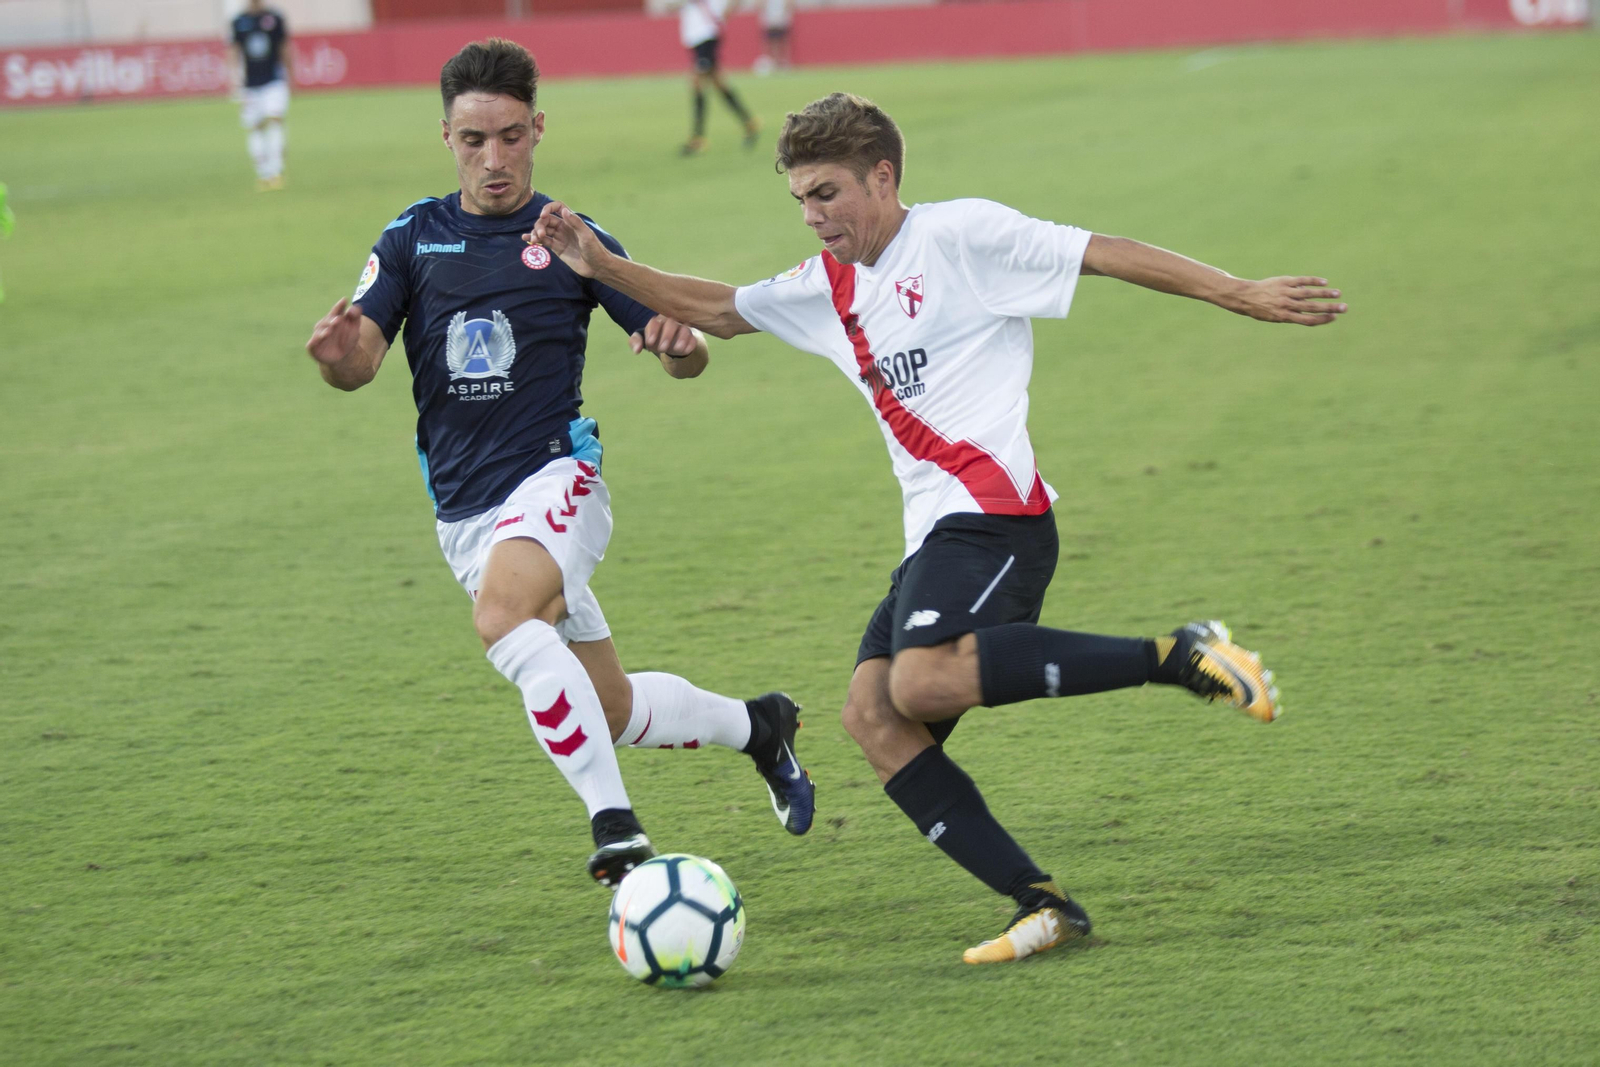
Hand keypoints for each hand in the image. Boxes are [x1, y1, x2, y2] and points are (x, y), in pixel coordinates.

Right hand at [306, 297, 363, 363]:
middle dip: (332, 319)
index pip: (336, 311)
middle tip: (339, 319)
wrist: (343, 358)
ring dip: (325, 330)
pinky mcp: (313, 347)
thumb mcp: (354, 328)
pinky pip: (312, 343)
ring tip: (330, 330)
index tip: (344, 300)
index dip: (339, 306)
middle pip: (327, 321)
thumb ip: (355, 317)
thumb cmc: (347, 340)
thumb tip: (354, 307)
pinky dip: (316, 340)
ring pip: (319, 331)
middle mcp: (324, 326)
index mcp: (333, 319)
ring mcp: (317, 336)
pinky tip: (322, 337)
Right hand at [523, 201, 606, 277]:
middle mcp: (564, 227)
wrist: (597, 267)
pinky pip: (543, 241)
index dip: (549, 208)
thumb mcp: (586, 235)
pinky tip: (527, 239)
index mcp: (571, 221)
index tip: (543, 215)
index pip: (558, 208)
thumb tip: (564, 210)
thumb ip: (575, 223)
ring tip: (534, 240)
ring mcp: (560, 237)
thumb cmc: (595, 249)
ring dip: (535, 232)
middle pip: (547, 220)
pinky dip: (534, 239)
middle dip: (540, 224)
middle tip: (540, 234)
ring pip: (543, 230)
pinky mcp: (557, 248)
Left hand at [630, 315, 698, 356]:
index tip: (650, 343)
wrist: (671, 344)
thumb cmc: (655, 339)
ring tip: (677, 349)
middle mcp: (671, 322)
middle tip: (662, 348)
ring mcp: (683, 329)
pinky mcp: (691, 337)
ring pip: (684, 328)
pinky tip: (686, 350)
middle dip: (667, 335)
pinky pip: (693, 338)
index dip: (652, 331)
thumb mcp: (644, 340)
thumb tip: (636, 351)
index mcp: (657, 321)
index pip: (655, 322)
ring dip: (681, 338)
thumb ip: (635, 342)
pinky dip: (690, 343)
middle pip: (671, 323)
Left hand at [1225, 277, 1347, 325]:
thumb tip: (1310, 310)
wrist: (1246, 297)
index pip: (1308, 320)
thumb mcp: (1275, 317)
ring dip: (1325, 294)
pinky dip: (1314, 281)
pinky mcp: (1285, 281)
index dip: (1322, 319)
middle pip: (1312, 308)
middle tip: (1344, 308)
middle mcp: (1287, 305)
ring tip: (1338, 294)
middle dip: (1329, 308)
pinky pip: (1302, 281)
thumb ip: (1292, 314)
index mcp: (1285, 316)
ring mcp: (1286, 293)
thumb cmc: (1261, 310)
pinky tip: (1324, 282)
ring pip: (1309, 293)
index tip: (1334, 318)